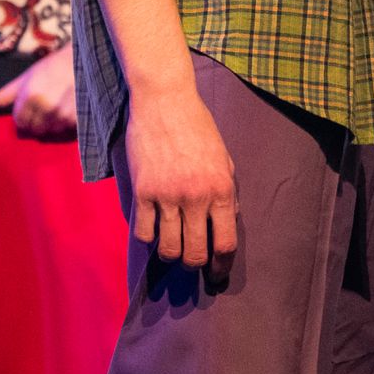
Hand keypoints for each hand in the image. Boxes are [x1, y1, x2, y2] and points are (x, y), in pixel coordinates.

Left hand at [0, 46, 77, 140]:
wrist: (80, 61)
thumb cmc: (51, 67)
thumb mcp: (26, 77)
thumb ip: (5, 93)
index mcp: (30, 95)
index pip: (19, 122)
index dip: (22, 116)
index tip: (29, 108)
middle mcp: (45, 107)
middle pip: (33, 129)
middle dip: (35, 122)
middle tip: (43, 108)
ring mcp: (62, 114)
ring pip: (49, 132)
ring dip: (50, 124)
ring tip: (55, 108)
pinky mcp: (76, 119)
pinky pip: (63, 131)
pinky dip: (63, 125)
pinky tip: (65, 111)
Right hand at [124, 84, 237, 279]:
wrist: (165, 100)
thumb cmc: (198, 126)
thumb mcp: (224, 157)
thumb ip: (228, 190)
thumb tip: (230, 220)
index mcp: (221, 189)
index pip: (225, 243)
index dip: (222, 265)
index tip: (216, 274)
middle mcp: (196, 197)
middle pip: (195, 254)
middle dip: (195, 265)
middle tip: (193, 264)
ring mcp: (167, 195)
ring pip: (169, 248)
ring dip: (171, 254)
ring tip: (172, 246)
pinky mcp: (143, 191)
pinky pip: (144, 232)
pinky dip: (149, 237)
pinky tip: (153, 228)